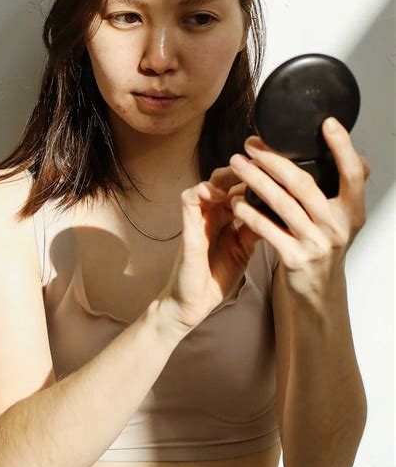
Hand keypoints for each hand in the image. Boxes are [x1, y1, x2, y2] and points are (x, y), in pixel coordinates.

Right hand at [157, 167, 267, 336]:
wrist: (195, 303)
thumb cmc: (217, 277)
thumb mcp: (244, 249)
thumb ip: (256, 228)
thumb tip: (279, 209)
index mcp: (227, 217)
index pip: (241, 187)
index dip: (257, 176)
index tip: (277, 169)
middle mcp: (213, 213)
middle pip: (227, 179)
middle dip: (245, 169)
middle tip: (263, 162)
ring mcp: (199, 218)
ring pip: (209, 183)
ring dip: (226, 176)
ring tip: (244, 171)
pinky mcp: (187, 227)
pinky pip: (189, 200)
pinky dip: (203, 191)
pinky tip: (219, 193)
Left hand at [228, 117, 370, 298]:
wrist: (317, 291)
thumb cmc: (322, 243)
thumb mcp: (340, 217)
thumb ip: (340, 187)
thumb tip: (343, 146)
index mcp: (353, 211)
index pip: (354, 174)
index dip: (343, 147)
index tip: (328, 123)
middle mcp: (338, 226)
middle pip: (304, 184)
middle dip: (274, 160)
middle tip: (251, 145)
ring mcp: (316, 244)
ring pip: (281, 204)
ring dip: (255, 180)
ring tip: (237, 164)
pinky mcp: (294, 259)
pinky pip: (266, 229)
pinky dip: (249, 212)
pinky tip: (236, 200)